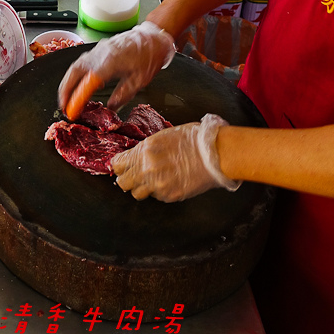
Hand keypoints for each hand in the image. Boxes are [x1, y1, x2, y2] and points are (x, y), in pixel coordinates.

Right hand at [58, 21, 175, 111]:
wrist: (154, 35)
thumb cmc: (150, 55)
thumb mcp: (140, 80)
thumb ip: (123, 95)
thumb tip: (111, 108)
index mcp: (111, 62)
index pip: (88, 82)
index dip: (78, 98)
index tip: (73, 111)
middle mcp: (100, 54)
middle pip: (75, 71)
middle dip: (65, 90)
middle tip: (63, 106)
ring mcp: (98, 49)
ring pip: (76, 66)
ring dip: (68, 82)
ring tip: (66, 98)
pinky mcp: (100, 48)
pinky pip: (82, 62)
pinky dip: (76, 74)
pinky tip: (79, 84)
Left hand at [111, 114, 241, 201]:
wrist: (215, 152)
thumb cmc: (194, 139)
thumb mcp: (164, 136)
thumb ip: (147, 149)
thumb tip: (136, 156)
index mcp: (146, 149)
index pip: (118, 164)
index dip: (120, 165)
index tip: (123, 166)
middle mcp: (148, 168)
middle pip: (123, 182)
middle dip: (128, 178)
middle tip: (136, 174)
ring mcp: (158, 184)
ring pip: (137, 193)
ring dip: (142, 187)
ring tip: (154, 179)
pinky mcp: (169, 196)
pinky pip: (156, 197)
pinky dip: (159, 191)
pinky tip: (169, 180)